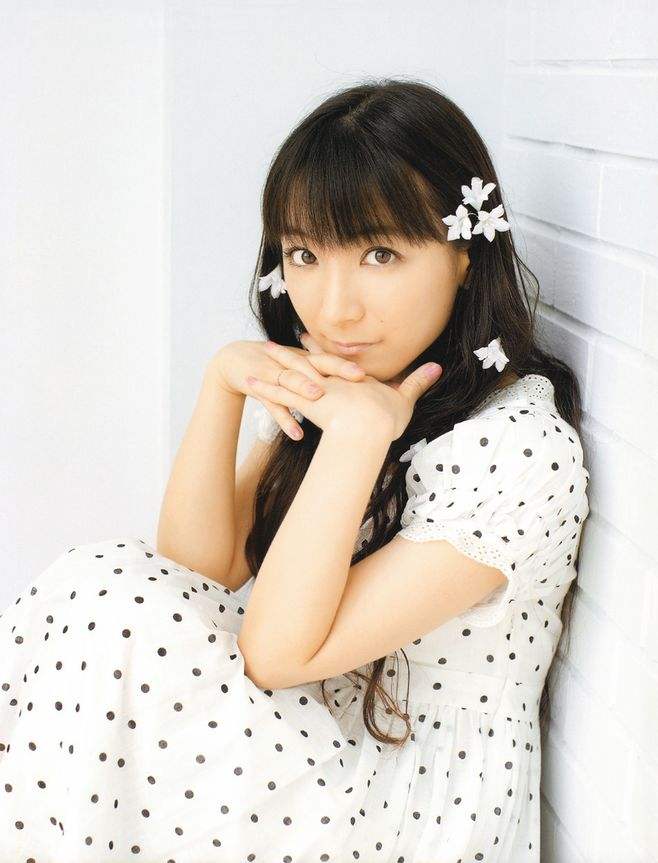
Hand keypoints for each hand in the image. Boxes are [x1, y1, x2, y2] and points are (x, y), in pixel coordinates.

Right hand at [208, 338, 366, 438]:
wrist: (233, 359)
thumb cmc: (274, 365)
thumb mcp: (296, 364)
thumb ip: (321, 374)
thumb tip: (355, 387)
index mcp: (302, 358)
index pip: (326, 359)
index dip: (344, 364)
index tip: (365, 373)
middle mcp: (290, 363)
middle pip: (314, 365)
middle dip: (335, 371)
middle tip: (357, 377)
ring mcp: (274, 375)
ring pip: (291, 381)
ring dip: (304, 388)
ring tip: (319, 397)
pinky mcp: (259, 388)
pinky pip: (273, 406)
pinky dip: (285, 420)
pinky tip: (297, 434)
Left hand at [247, 335, 442, 440]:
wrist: (368, 426)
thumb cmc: (385, 418)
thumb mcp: (404, 398)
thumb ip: (417, 382)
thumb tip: (437, 366)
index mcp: (349, 378)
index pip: (330, 360)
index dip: (318, 350)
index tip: (305, 340)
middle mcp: (329, 379)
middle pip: (305, 361)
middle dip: (288, 353)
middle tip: (272, 345)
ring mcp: (315, 389)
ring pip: (287, 374)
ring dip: (270, 367)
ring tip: (254, 360)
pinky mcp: (302, 401)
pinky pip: (277, 394)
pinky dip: (264, 388)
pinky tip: (248, 383)